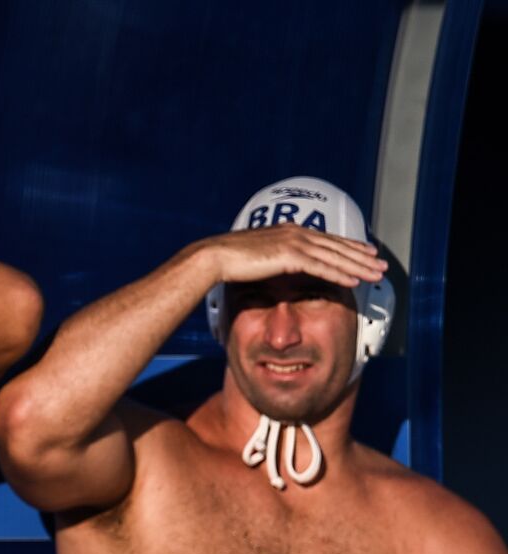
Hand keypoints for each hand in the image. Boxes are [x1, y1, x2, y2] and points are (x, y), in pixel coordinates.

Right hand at [197, 224, 386, 288]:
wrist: (214, 256)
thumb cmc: (229, 260)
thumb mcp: (258, 255)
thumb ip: (273, 257)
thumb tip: (278, 263)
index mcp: (289, 231)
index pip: (326, 239)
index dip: (349, 246)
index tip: (365, 252)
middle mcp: (296, 232)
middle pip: (336, 245)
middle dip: (361, 256)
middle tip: (381, 264)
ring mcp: (294, 242)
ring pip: (334, 256)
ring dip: (358, 266)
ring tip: (376, 274)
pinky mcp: (289, 256)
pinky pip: (321, 267)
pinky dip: (340, 274)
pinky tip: (354, 281)